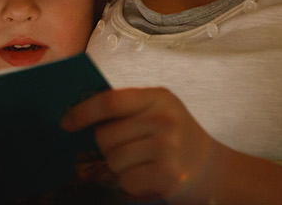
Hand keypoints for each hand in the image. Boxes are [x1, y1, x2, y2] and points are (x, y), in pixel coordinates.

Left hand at [61, 88, 230, 202]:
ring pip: (113, 160)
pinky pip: (126, 180)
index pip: (110, 101)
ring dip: (120, 168)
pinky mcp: (168, 174)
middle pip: (106, 135)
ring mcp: (167, 147)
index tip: (66, 122)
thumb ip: (128, 110)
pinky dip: (132, 184)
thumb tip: (79, 115)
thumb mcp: (160, 112)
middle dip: (108, 148)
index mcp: (159, 97)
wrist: (214, 170)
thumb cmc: (178, 139)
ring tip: (143, 164)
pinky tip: (150, 178)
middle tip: (131, 150)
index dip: (83, 112)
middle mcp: (164, 119)